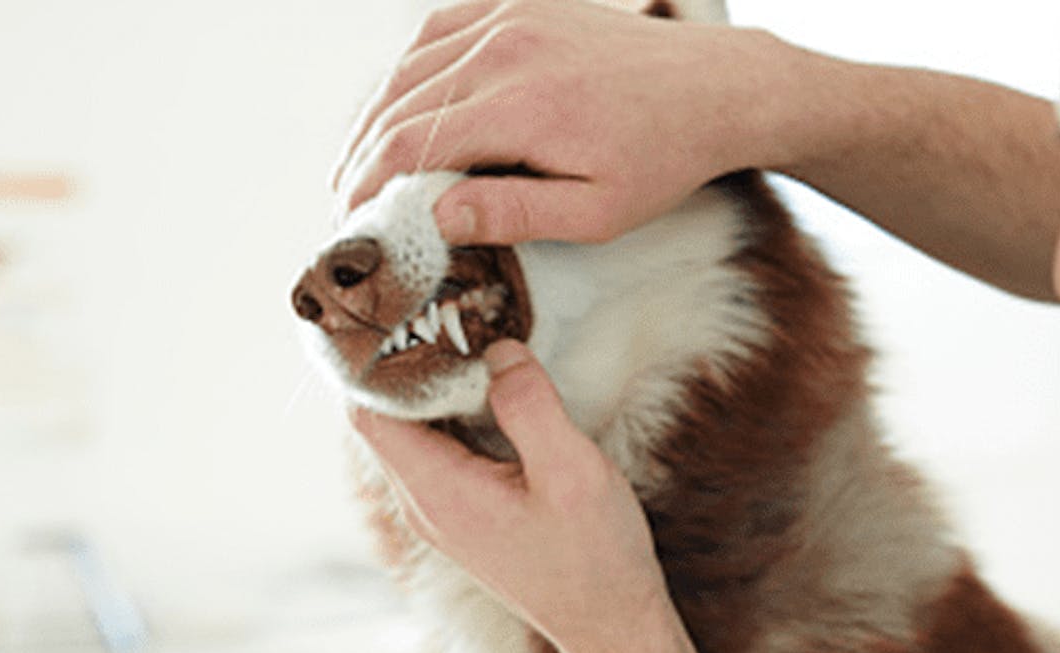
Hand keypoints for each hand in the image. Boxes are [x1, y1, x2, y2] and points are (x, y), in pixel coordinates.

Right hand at [332, 0, 803, 244]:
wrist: (714, 87)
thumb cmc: (661, 159)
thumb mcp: (596, 211)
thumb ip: (513, 214)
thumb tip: (435, 218)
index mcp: (523, 105)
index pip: (411, 145)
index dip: (368, 186)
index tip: (352, 223)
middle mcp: (507, 49)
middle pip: (398, 105)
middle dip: (361, 159)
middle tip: (345, 204)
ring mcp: (510, 18)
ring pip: (409, 66)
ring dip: (375, 117)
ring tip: (358, 165)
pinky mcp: (519, 4)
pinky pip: (439, 31)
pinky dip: (407, 71)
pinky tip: (396, 107)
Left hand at [349, 340, 671, 652]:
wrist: (611, 627)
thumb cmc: (595, 558)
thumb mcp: (572, 472)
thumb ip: (529, 406)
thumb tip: (499, 350)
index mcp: (436, 491)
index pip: (368, 411)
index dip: (376, 359)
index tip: (410, 311)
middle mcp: (424, 503)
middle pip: (385, 416)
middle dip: (407, 362)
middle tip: (447, 310)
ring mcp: (442, 511)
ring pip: (413, 431)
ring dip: (435, 387)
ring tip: (470, 337)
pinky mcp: (465, 513)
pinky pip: (440, 449)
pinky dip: (456, 412)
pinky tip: (492, 388)